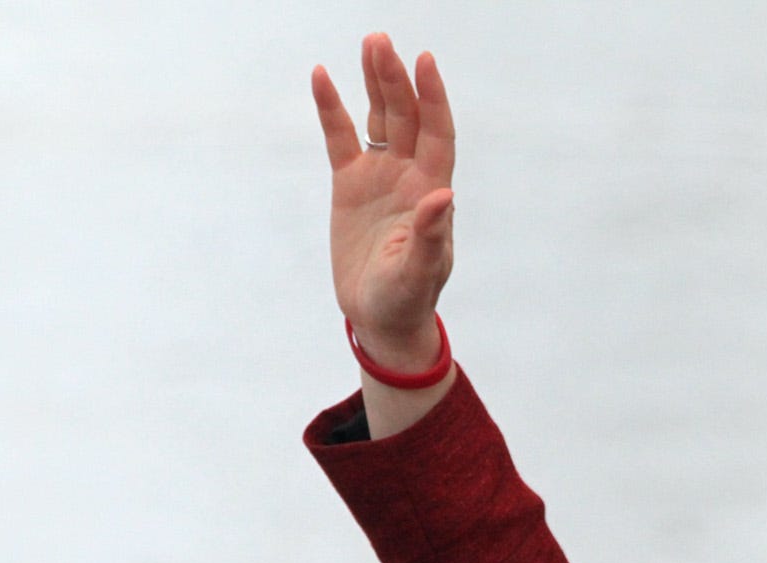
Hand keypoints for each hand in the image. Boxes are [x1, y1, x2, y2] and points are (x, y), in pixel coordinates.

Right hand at [311, 34, 454, 368]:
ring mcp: (380, 177)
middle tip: (381, 42)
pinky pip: (341, 138)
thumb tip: (444, 198)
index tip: (425, 61)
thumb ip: (431, 237)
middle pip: (406, 117)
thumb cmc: (407, 299)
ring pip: (379, 119)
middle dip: (396, 80)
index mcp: (432, 192)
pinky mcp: (350, 184)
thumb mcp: (419, 273)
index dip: (433, 98)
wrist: (381, 317)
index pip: (436, 134)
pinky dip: (332, 109)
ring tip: (370, 44)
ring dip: (375, 83)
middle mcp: (410, 177)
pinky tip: (322, 76)